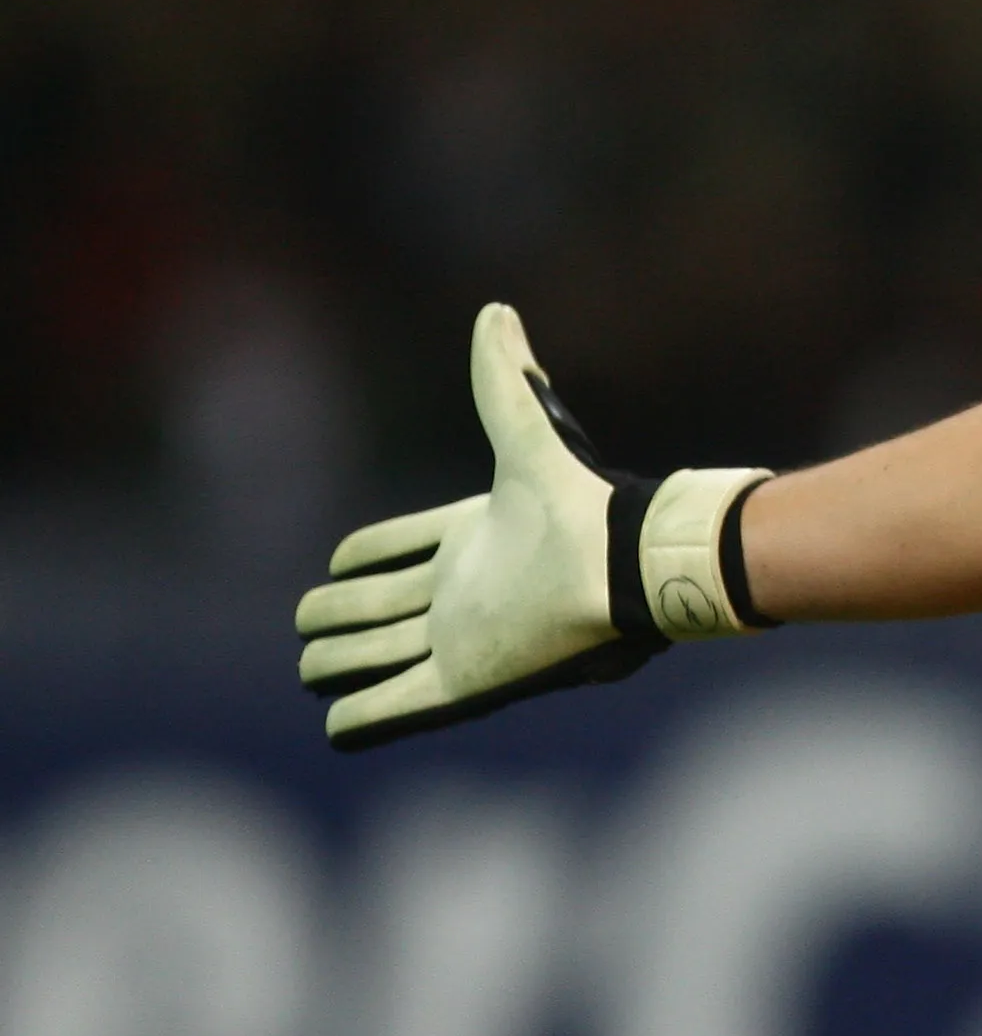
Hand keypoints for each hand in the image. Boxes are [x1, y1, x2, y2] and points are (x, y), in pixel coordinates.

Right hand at [295, 305, 769, 748]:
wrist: (621, 565)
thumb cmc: (579, 503)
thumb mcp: (529, 436)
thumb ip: (507, 380)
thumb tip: (494, 309)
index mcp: (471, 537)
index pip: (404, 547)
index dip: (371, 554)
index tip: (337, 562)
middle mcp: (462, 590)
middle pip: (385, 605)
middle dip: (343, 614)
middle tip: (307, 621)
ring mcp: (461, 638)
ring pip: (384, 653)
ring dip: (346, 663)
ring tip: (311, 668)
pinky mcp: (465, 680)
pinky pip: (403, 703)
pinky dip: (369, 715)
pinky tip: (338, 726)